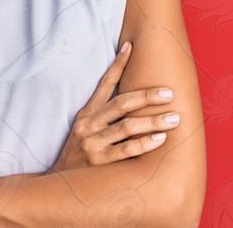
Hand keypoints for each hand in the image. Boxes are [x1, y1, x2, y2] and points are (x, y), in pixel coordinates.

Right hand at [49, 41, 179, 171]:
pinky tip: (160, 138)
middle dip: (147, 96)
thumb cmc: (79, 156)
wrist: (59, 185)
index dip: (117, 64)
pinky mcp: (98, 163)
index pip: (104, 84)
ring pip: (127, 126)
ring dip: (153, 121)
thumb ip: (103, 116)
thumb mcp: (84, 131)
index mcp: (86, 114)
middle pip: (121, 104)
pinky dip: (144, 143)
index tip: (131, 46)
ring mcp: (92, 143)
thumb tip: (132, 101)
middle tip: (169, 93)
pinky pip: (125, 150)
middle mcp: (88, 125)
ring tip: (174, 117)